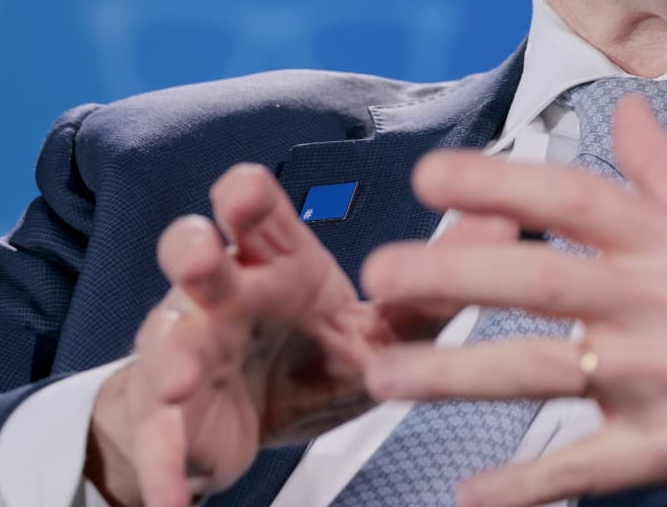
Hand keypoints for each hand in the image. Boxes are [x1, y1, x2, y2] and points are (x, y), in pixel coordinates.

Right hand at [85, 162, 516, 506]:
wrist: (238, 419)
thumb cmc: (300, 350)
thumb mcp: (376, 324)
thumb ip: (434, 282)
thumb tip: (503, 219)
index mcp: (274, 263)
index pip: (256, 214)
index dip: (246, 197)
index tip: (249, 190)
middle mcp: (223, 297)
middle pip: (193, 256)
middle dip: (191, 249)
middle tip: (203, 252)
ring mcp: (190, 355)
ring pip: (167, 344)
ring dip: (172, 360)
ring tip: (183, 382)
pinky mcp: (172, 422)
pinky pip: (162, 447)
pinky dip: (164, 474)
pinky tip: (172, 499)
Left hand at [360, 95, 666, 506]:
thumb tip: (621, 109)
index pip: (578, 196)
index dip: (501, 181)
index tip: (431, 173)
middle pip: (543, 279)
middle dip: (452, 272)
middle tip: (380, 271)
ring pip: (546, 372)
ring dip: (456, 376)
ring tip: (386, 373)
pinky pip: (588, 468)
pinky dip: (528, 483)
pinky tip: (470, 492)